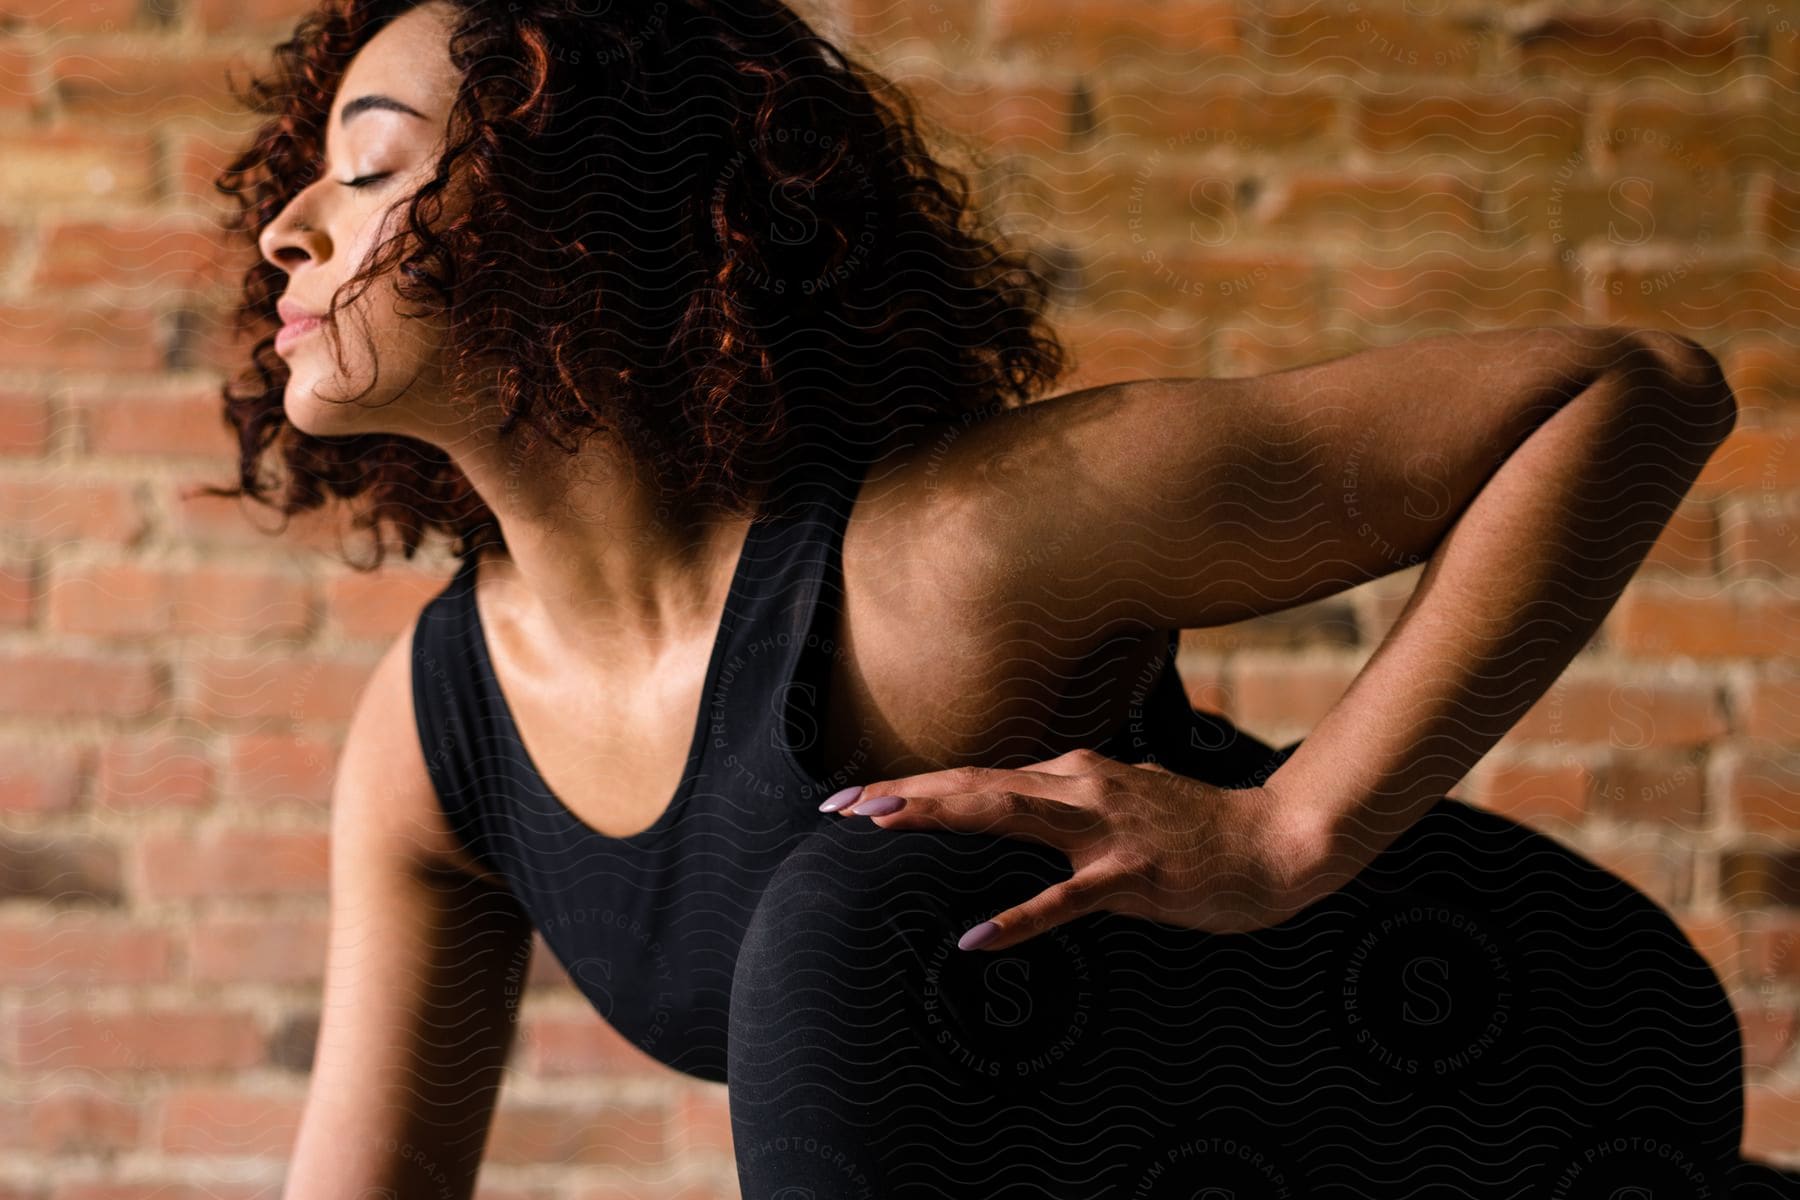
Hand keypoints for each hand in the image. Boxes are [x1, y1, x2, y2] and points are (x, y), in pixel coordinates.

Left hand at [827, 748, 1347, 950]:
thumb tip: (1014, 798)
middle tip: (839, 806)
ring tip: (880, 826)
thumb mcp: (1114, 803)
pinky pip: (1065, 901)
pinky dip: (1019, 918)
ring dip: (940, 816)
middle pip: (974, 785)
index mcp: (1070, 774)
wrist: (1271, 843)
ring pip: (1007, 815)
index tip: (852, 797)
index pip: (975, 776)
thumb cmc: (1189, 832)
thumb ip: (1062, 801)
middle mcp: (1078, 786)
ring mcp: (1104, 829)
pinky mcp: (1132, 876)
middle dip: (902, 793)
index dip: (912, 785)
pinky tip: (976, 938)